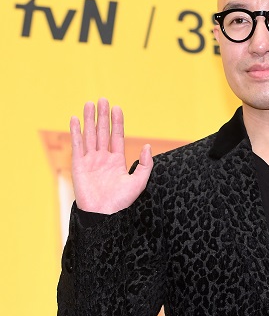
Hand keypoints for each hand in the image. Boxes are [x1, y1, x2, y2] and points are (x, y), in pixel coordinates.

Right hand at [70, 98, 152, 213]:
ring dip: (89, 119)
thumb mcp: (138, 183)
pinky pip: (77, 145)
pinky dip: (75, 132)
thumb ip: (145, 165)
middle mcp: (103, 158)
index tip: (117, 108)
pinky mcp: (78, 165)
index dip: (117, 122)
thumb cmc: (121, 202)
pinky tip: (74, 119)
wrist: (104, 215)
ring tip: (89, 103)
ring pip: (89, 135)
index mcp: (116, 161)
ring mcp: (90, 161)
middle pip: (102, 132)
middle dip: (102, 116)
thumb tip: (147, 146)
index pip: (116, 136)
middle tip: (102, 99)